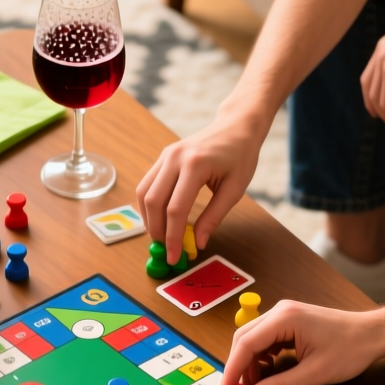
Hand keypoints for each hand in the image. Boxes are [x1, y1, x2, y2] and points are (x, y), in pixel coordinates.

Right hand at [136, 113, 263, 265]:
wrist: (236, 127)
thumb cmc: (240, 156)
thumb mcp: (234, 190)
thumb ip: (214, 217)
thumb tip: (197, 243)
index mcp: (195, 165)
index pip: (176, 209)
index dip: (172, 237)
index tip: (175, 257)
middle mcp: (175, 158)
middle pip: (153, 202)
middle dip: (157, 231)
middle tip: (166, 251)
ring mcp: (166, 155)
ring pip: (143, 193)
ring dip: (149, 219)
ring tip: (161, 237)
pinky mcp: (163, 157)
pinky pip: (147, 185)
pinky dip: (149, 206)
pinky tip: (159, 219)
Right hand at [221, 300, 384, 384]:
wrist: (373, 334)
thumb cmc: (351, 348)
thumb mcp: (314, 373)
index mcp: (284, 318)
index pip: (246, 344)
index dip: (232, 370)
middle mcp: (280, 312)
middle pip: (244, 340)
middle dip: (238, 368)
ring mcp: (284, 316)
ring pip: (253, 341)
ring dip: (250, 365)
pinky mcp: (289, 324)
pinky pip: (265, 341)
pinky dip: (261, 360)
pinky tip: (268, 374)